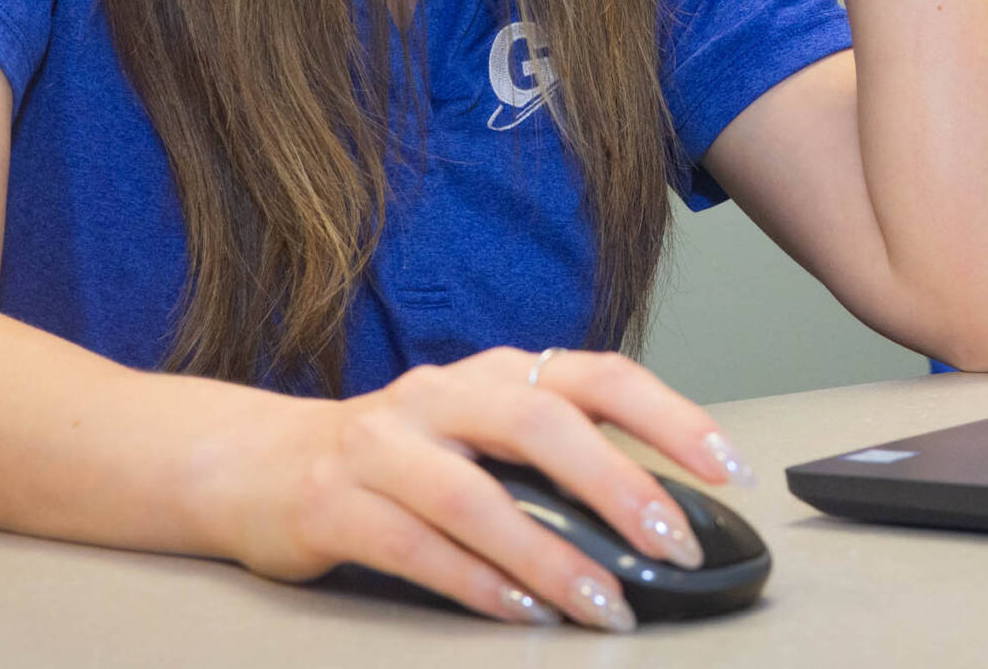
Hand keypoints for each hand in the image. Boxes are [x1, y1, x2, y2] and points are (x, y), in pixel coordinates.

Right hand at [215, 346, 751, 630]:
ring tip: (607, 608)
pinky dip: (479, 585)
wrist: (259, 465)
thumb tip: (661, 508)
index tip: (727, 467)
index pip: (597, 375)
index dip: (669, 415)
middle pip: (541, 423)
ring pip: (480, 498)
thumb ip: (554, 453)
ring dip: (553, 558)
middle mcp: (441, 394)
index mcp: (492, 371)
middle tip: (673, 545)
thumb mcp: (479, 432)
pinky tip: (525, 616)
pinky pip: (417, 547)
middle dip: (617, 486)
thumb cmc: (398, 457)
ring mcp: (382, 445)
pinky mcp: (334, 503)